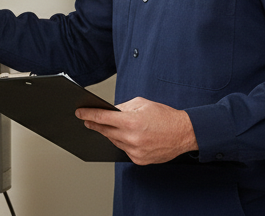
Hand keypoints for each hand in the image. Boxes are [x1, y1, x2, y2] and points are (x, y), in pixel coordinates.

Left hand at [76, 97, 197, 164]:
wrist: (183, 133)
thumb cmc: (165, 116)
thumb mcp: (142, 104)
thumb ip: (123, 107)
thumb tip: (110, 110)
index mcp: (131, 121)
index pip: (103, 117)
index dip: (89, 114)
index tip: (80, 113)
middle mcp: (131, 138)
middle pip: (105, 131)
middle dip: (95, 124)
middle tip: (87, 120)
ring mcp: (135, 151)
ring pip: (114, 141)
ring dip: (109, 134)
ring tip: (106, 126)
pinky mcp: (139, 160)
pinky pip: (124, 150)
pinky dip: (122, 143)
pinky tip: (124, 137)